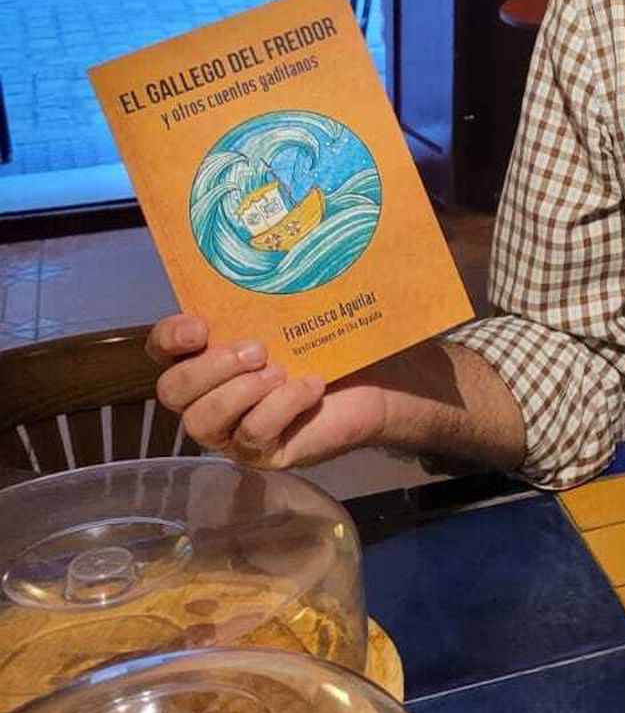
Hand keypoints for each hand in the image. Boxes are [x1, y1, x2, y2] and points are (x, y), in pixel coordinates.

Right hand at [147, 315, 390, 470]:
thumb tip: (271, 258)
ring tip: (279, 372)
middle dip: (210, 368)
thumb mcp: (294, 315)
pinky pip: (253, 435)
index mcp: (208, 356)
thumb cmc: (326, 344)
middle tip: (257, 350)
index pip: (163, 349)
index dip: (170, 338)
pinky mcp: (262, 453)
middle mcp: (208, 396)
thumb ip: (270, 295)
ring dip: (240, 392)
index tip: (201, 327)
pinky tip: (311, 386)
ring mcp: (231, 430)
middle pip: (173, 391)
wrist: (374, 383)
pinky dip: (282, 406)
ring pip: (202, 422)